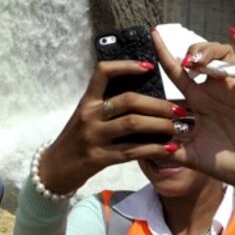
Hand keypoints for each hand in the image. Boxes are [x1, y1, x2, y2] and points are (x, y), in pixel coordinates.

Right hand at [39, 60, 182, 194]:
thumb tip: (142, 94)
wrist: (56, 168)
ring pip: (132, 124)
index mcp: (87, 101)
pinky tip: (169, 149)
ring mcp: (94, 136)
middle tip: (178, 109)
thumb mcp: (86, 116)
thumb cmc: (77, 139)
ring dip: (160, 124)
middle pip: (128, 100)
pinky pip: (132, 151)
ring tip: (178, 127)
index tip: (148, 66)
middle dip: (157, 104)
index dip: (126, 66)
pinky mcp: (99, 158)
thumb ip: (107, 104)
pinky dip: (154, 149)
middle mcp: (89, 115)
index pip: (103, 72)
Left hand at [153, 27, 234, 205]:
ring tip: (200, 63)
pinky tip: (234, 34)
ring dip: (210, 51)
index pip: (176, 71)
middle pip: (200, 56)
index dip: (164, 53)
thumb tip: (144, 145)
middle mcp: (212, 91)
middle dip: (192, 51)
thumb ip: (169, 148)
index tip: (152, 35)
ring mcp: (232, 90)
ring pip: (223, 54)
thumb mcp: (189, 155)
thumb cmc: (221, 164)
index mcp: (196, 101)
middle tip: (187, 63)